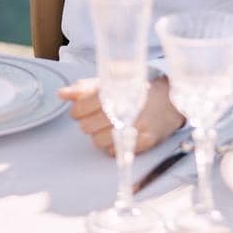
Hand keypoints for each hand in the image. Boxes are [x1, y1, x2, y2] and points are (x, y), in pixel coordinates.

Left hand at [58, 75, 185, 155]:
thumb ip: (85, 87)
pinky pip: (114, 152)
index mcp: (116, 91)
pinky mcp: (145, 141)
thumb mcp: (112, 81)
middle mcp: (126, 109)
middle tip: (98, 117)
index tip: (83, 109)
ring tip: (111, 125)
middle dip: (88, 123)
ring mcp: (137, 127)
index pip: (81, 108)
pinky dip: (113, 145)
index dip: (78, 110)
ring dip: (100, 135)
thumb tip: (62, 94)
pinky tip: (121, 134)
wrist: (170, 101)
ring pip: (98, 142)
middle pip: (87, 127)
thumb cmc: (137, 90)